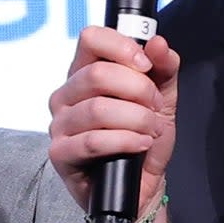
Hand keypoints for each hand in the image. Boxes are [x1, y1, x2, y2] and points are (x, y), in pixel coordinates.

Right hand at [48, 26, 178, 222]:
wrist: (144, 183)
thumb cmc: (145, 135)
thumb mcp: (163, 96)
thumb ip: (163, 67)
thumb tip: (158, 43)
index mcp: (85, 72)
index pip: (90, 38)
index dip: (121, 47)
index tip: (146, 65)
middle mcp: (66, 94)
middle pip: (97, 74)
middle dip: (138, 90)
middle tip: (154, 106)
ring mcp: (60, 124)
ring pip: (98, 109)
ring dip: (136, 119)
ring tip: (150, 129)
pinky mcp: (60, 153)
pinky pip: (93, 141)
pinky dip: (126, 141)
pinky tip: (140, 144)